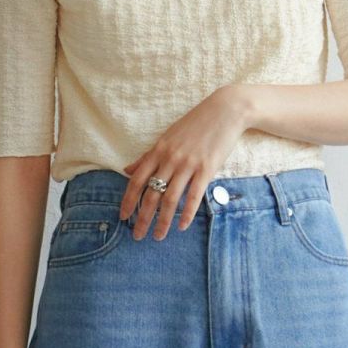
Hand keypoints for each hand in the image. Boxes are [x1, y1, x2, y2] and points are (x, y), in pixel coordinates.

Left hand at [118, 84, 253, 239]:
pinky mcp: (206, 169)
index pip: (137, 181)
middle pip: (151, 195)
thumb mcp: (167, 137)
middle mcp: (170, 159)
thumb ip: (148, 156)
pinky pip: (193, 197)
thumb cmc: (195, 124)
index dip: (128, 201)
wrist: (225, 110)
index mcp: (158, 151)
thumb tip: (127, 169)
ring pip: (170, 199)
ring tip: (158, 236)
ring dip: (162, 222)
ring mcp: (188, 165)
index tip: (123, 217)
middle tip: (137, 236)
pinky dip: (187, 214)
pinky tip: (182, 227)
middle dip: (142, 218)